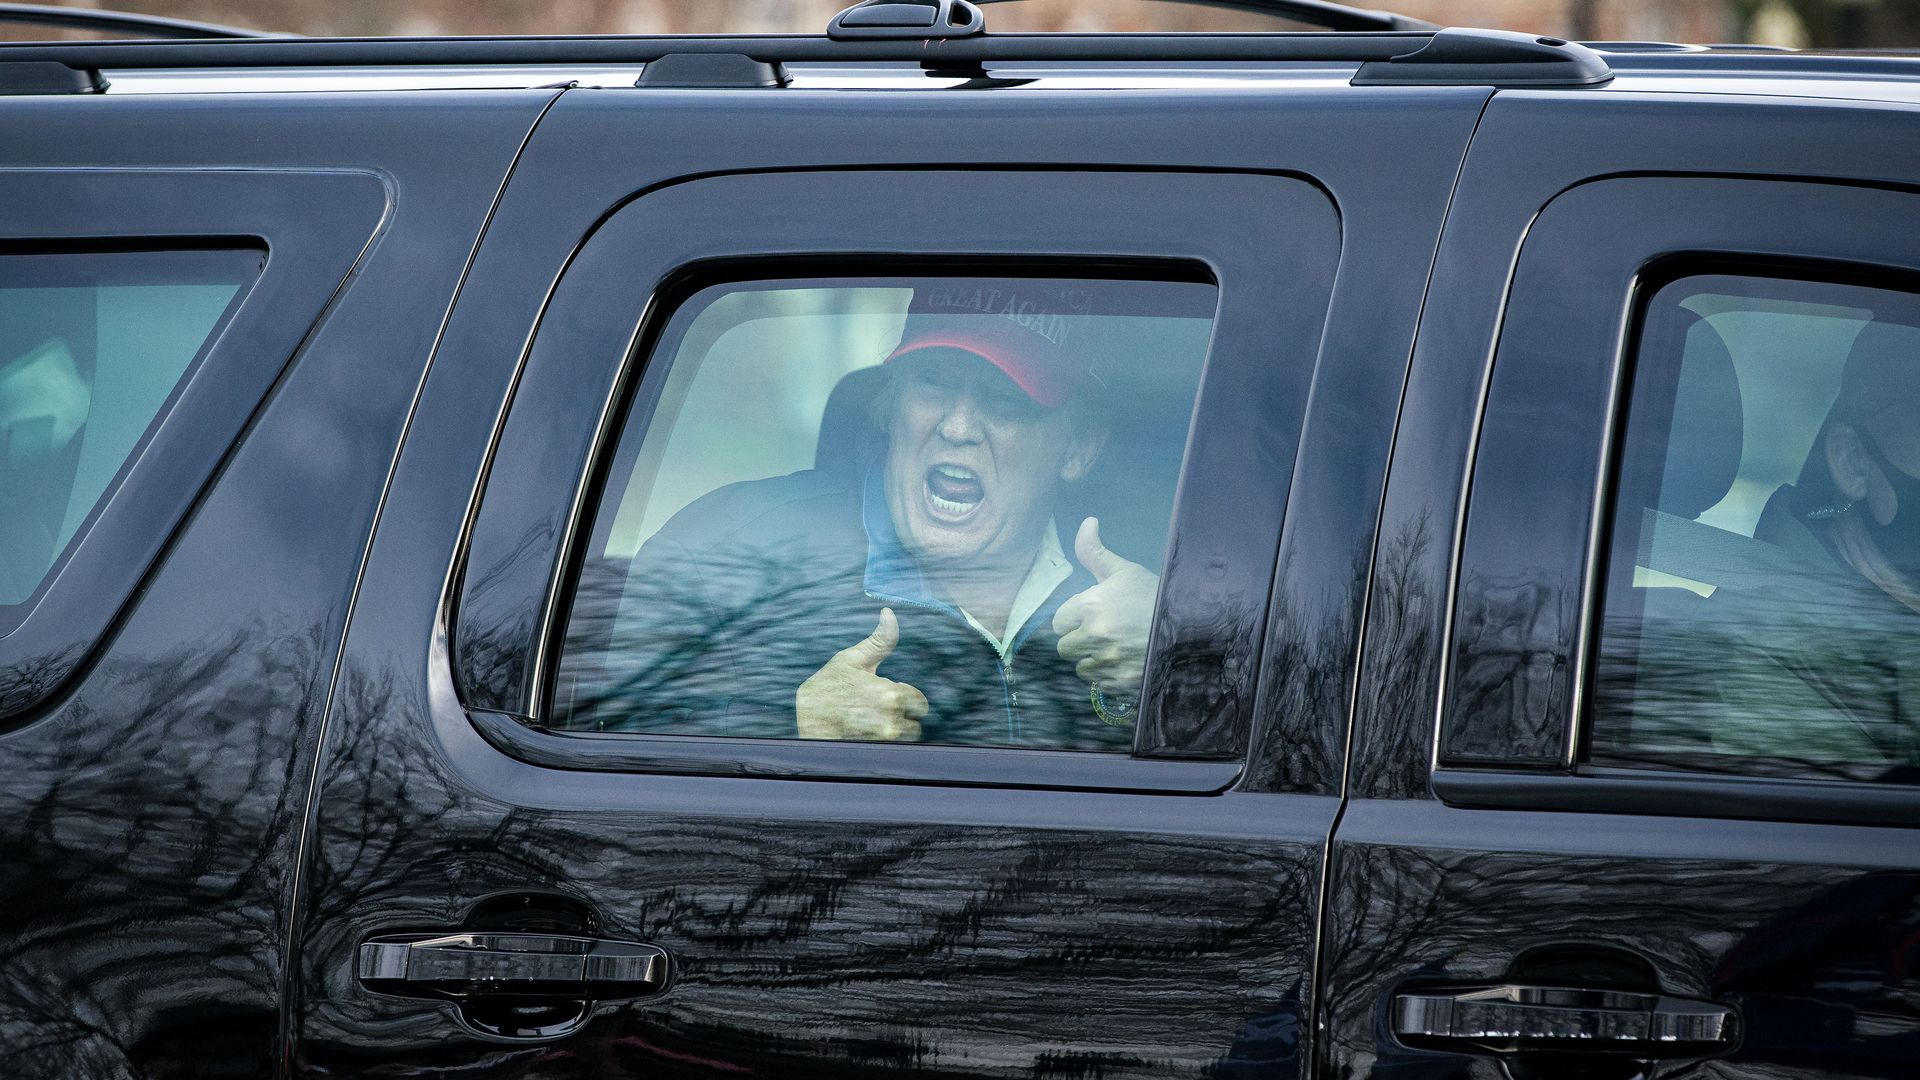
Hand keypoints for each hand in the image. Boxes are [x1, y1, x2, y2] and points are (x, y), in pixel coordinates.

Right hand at [796, 608, 927, 740]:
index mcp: (891, 694)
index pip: (919, 702)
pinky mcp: (871, 753)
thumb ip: (880, 639)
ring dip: (892, 732)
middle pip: (913, 723)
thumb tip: (889, 613)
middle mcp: (890, 720)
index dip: (905, 699)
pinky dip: (879, 743)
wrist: (804, 718)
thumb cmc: (829, 685)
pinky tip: (863, 734)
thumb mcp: (852, 658)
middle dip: (900, 717)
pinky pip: (888, 750)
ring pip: (902, 739)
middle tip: (876, 711)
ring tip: (869, 723)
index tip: (889, 697)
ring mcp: (880, 741)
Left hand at [1053, 517, 1157, 700]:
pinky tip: (1127, 662)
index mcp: (1091, 605)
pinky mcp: (1122, 683)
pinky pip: (1100, 684)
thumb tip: (1087, 521)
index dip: (1073, 619)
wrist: (1193, 628)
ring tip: (1117, 648)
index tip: (1091, 617)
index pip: (1059, 622)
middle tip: (1104, 633)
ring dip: (1093, 660)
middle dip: (1080, 641)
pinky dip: (1110, 677)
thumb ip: (1095, 551)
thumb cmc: (1155, 596)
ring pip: (1081, 668)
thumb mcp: (1126, 570)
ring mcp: (1108, 662)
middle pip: (1065, 647)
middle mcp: (1095, 635)